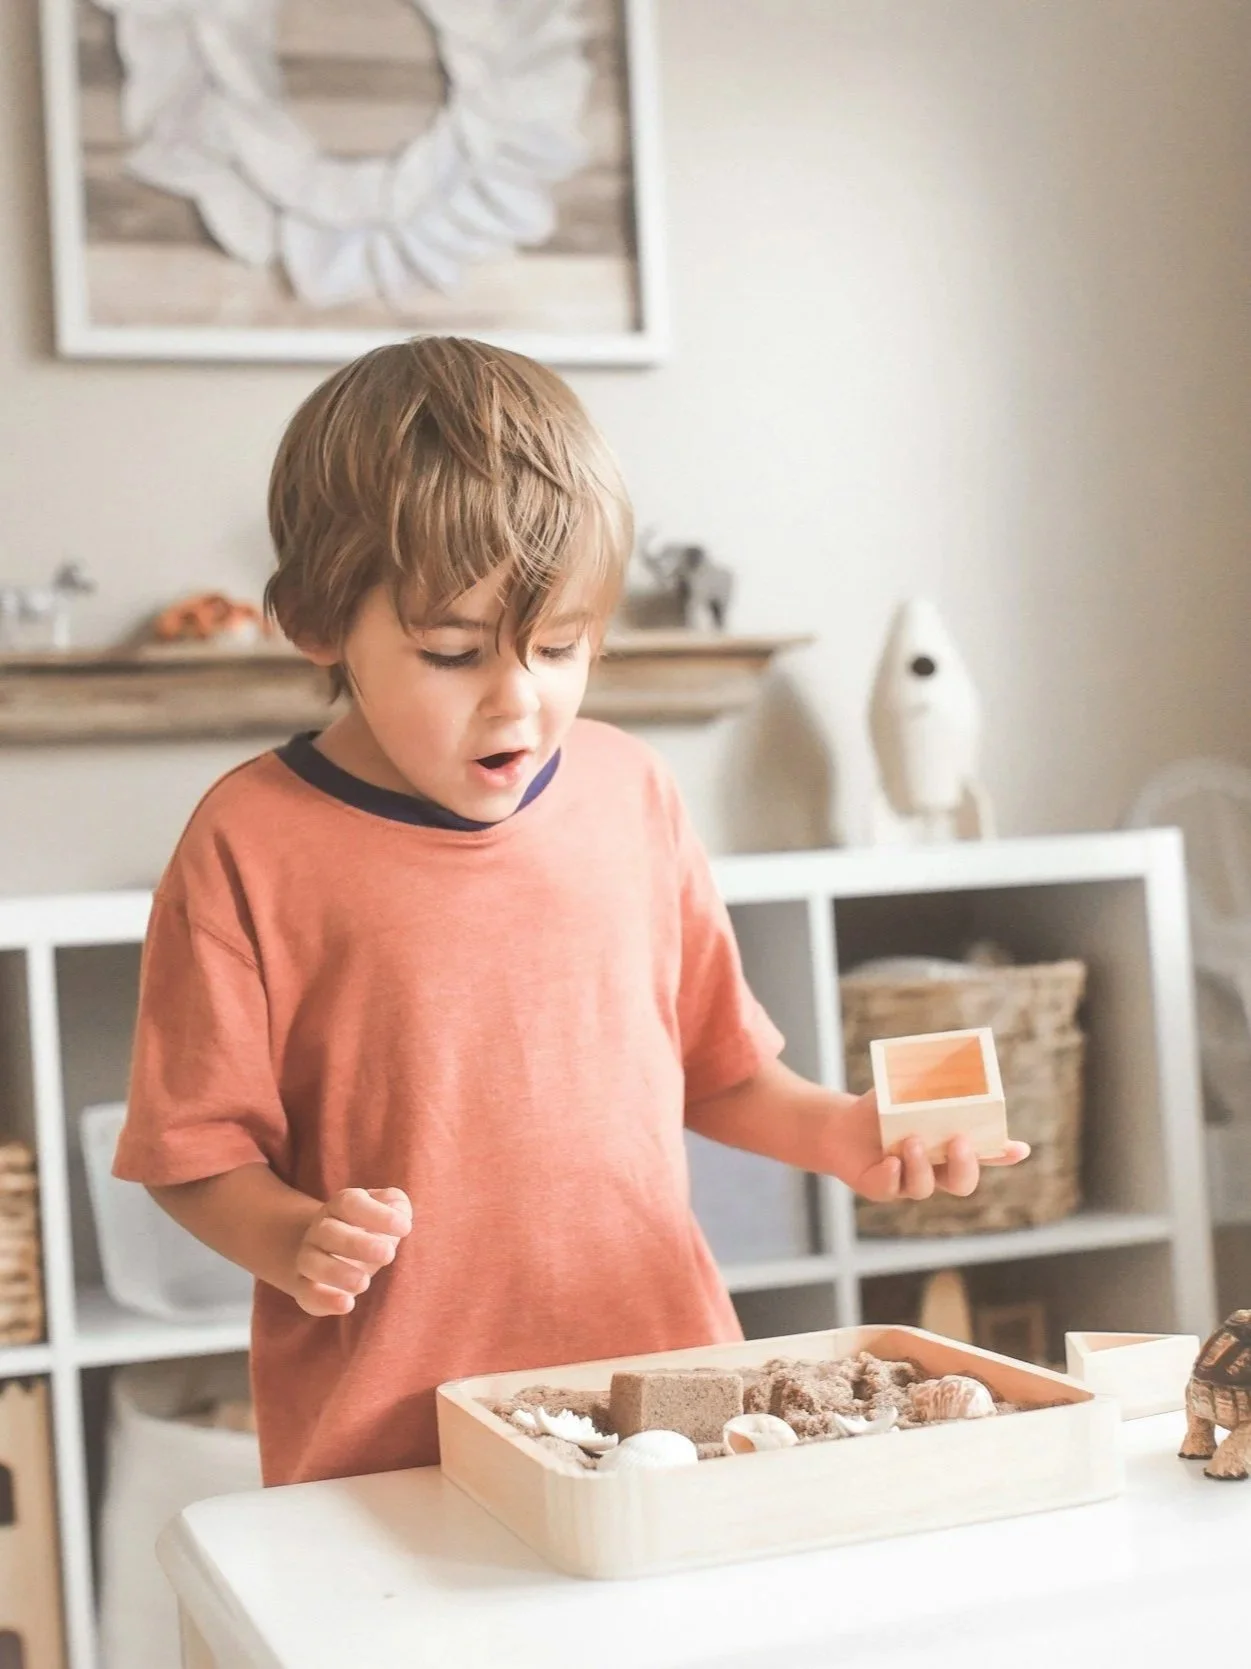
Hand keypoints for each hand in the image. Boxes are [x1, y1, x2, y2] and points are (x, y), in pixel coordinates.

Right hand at [293, 1187, 411, 1316]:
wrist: (337, 1252)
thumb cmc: (370, 1229)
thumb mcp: (387, 1210)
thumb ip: (397, 1205)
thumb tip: (400, 1213)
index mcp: (340, 1206)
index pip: (350, 1203)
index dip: (377, 1214)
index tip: (406, 1228)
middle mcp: (320, 1230)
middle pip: (328, 1231)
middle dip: (358, 1244)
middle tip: (388, 1254)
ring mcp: (309, 1258)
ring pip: (311, 1262)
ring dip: (337, 1273)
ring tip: (364, 1283)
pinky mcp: (306, 1288)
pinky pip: (307, 1294)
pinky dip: (324, 1300)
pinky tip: (347, 1304)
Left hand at [842, 1091, 1030, 1203]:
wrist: (841, 1126)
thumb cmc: (882, 1109)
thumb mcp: (906, 1092)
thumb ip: (929, 1085)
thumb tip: (950, 1063)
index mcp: (948, 1148)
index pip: (984, 1155)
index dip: (1002, 1154)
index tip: (1019, 1148)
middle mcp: (934, 1170)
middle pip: (962, 1183)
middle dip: (965, 1166)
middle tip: (959, 1142)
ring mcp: (907, 1183)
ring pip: (926, 1188)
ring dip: (922, 1165)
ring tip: (912, 1140)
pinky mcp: (880, 1187)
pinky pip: (891, 1189)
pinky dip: (893, 1175)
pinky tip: (890, 1160)